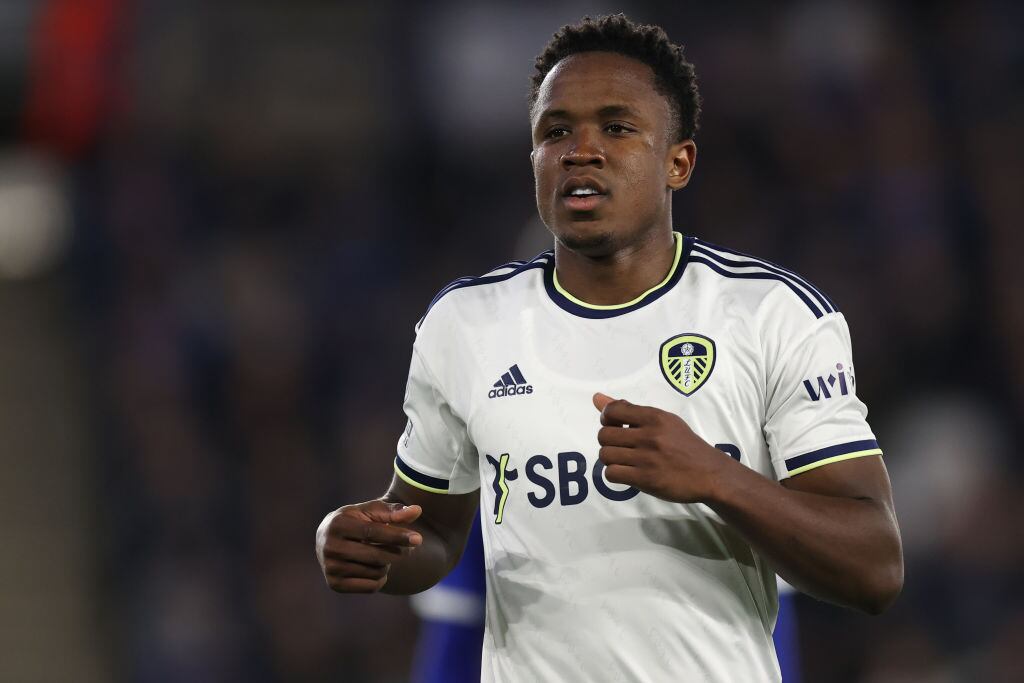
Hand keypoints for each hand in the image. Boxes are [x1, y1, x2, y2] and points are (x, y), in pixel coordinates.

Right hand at [315, 500, 422, 592]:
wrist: (330, 539)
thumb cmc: (358, 521)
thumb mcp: (372, 511)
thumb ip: (394, 511)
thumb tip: (417, 510)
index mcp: (337, 524)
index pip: (372, 532)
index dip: (397, 536)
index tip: (418, 539)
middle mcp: (330, 547)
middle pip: (376, 556)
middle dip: (398, 552)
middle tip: (409, 549)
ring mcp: (330, 568)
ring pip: (376, 572)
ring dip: (387, 564)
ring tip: (381, 554)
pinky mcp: (335, 585)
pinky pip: (371, 587)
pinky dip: (381, 578)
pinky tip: (375, 567)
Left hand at [593, 392, 733, 503]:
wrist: (709, 474)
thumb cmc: (685, 445)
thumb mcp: (663, 421)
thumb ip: (630, 410)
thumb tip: (596, 398)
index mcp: (655, 417)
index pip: (612, 410)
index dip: (606, 419)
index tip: (615, 426)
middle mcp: (650, 435)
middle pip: (604, 435)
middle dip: (608, 441)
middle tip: (621, 446)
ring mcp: (647, 458)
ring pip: (605, 455)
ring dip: (610, 459)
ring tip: (624, 460)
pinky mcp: (646, 479)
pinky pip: (612, 474)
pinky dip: (615, 474)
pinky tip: (627, 472)